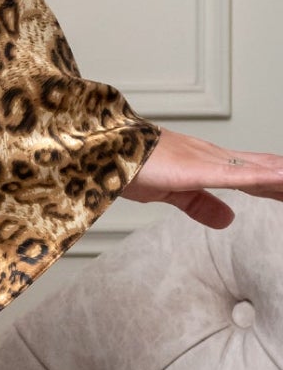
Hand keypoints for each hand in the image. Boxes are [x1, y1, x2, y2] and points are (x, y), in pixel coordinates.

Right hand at [121, 130, 282, 231]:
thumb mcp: (172, 193)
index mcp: (210, 164)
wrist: (105, 150)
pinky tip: (282, 177)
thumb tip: (226, 219)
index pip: (257, 176)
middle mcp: (216, 158)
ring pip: (262, 170)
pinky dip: (265, 176)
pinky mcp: (199, 168)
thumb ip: (200, 205)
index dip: (281, 184)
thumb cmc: (131, 165)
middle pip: (268, 170)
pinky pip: (239, 174)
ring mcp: (211, 160)